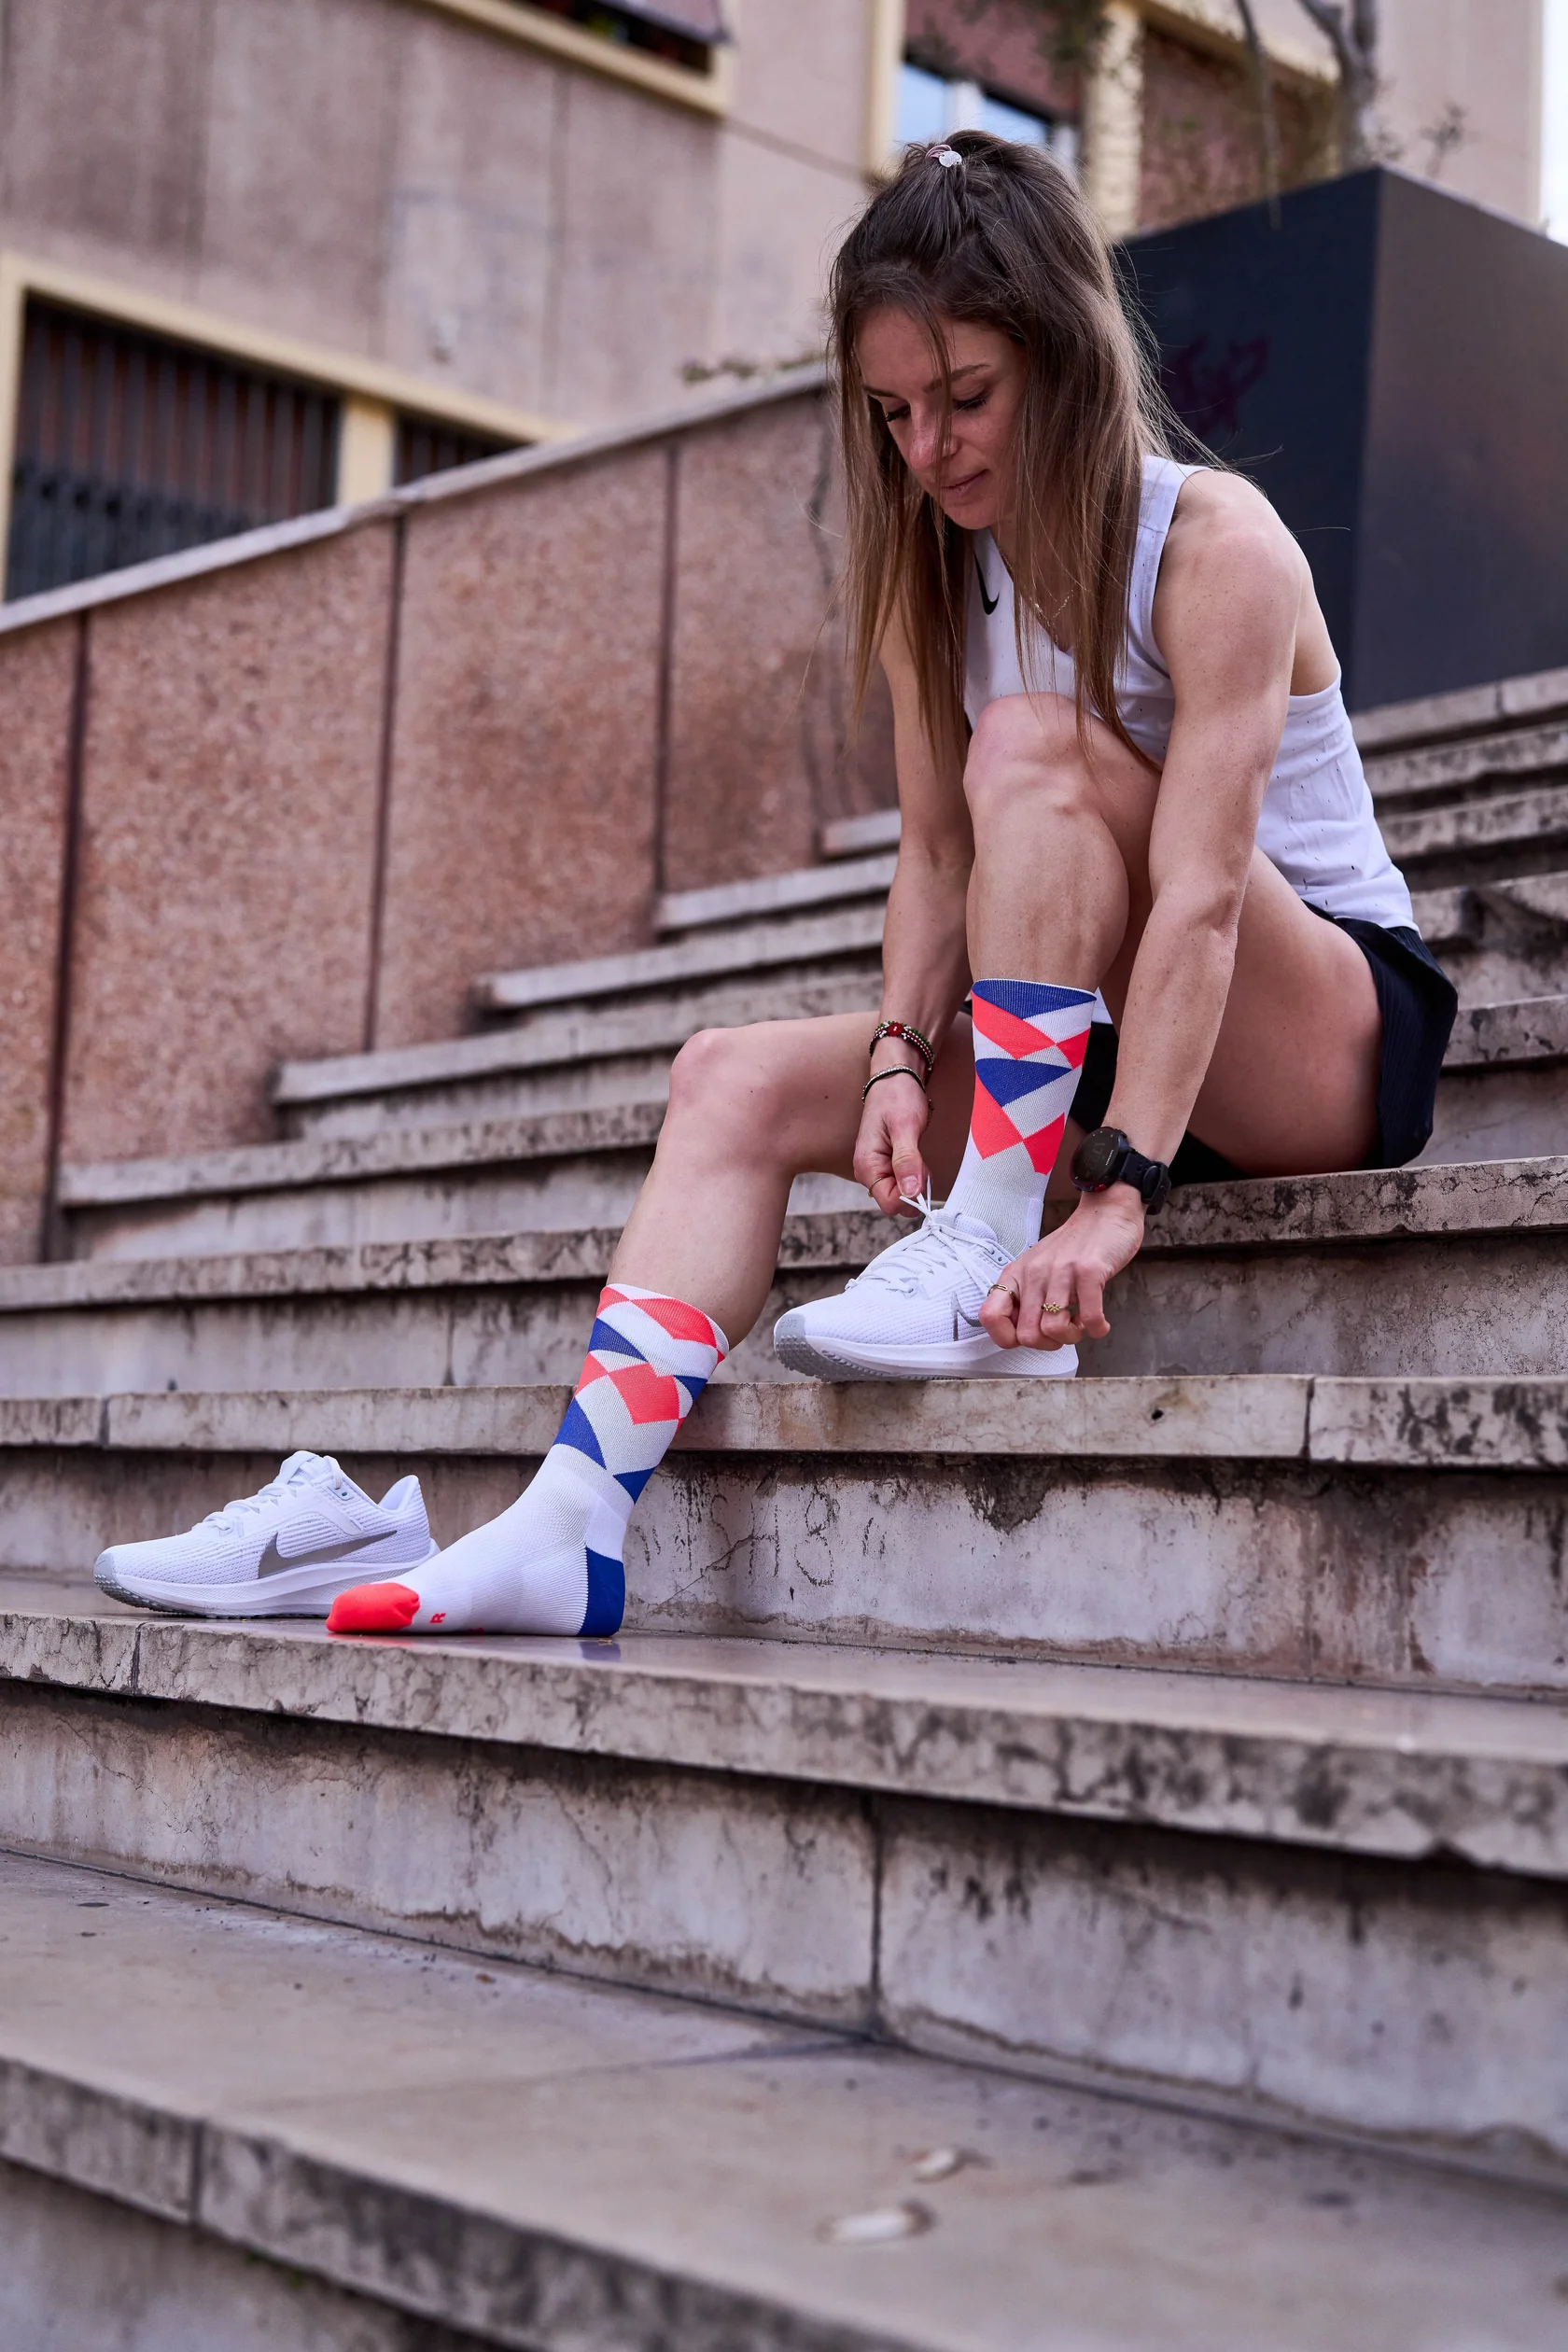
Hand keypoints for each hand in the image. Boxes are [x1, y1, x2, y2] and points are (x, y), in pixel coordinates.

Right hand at [853, 1064, 930, 1216]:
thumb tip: (911, 1193)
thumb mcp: (905, 1127)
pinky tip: (918, 1158)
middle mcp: (868, 1172)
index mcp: (866, 1166)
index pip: (890, 1204)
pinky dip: (916, 1175)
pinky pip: (904, 1183)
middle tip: (922, 1161)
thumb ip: (907, 1161)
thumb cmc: (897, 1096)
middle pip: (896, 1202)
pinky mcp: (887, 1165)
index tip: (922, 1174)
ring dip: (917, 1181)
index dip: (911, 1197)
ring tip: (919, 1154)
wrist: (895, 1076)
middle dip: (915, 1189)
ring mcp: (877, 1169)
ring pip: (902, 1194)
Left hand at [978, 1190, 1146, 1349]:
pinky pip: (1089, 1318)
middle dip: (1049, 1344)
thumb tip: (1020, 1334)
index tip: (1031, 1333)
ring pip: (1053, 1330)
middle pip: (1026, 1335)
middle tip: (1064, 1331)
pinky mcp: (1089, 1272)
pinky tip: (1100, 1323)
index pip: (990, 1316)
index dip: (1008, 1337)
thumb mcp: (1038, 1268)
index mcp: (1016, 1274)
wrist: (1105, 1213)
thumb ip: (1026, 1296)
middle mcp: (1033, 1273)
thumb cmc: (1073, 1246)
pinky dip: (1096, 1329)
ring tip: (1081, 1324)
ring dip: (1072, 1337)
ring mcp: (1061, 1271)